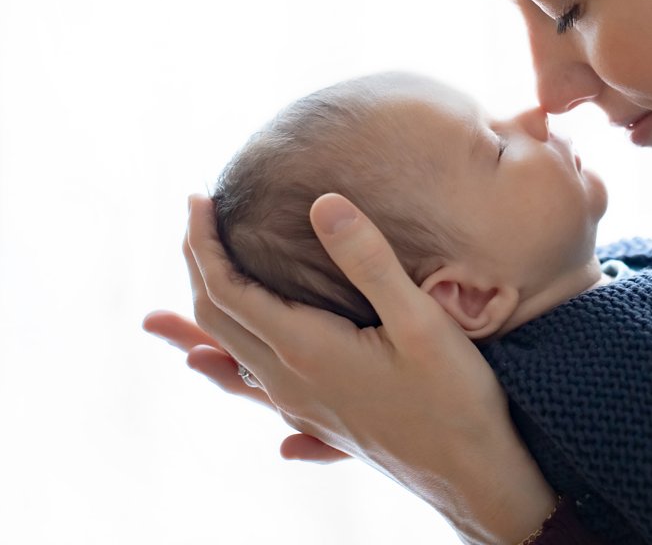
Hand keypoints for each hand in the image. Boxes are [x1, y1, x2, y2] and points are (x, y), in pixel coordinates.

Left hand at [169, 193, 555, 544]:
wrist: (471, 471)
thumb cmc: (453, 395)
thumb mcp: (419, 319)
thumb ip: (369, 261)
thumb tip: (324, 203)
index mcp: (305, 349)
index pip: (227, 289)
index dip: (204, 243)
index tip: (198, 199)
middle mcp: (289, 380)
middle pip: (218, 319)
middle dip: (197, 266)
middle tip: (195, 219)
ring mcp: (300, 403)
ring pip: (229, 356)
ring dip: (197, 322)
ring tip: (162, 318)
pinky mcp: (318, 416)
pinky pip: (251, 383)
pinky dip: (222, 362)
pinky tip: (219, 370)